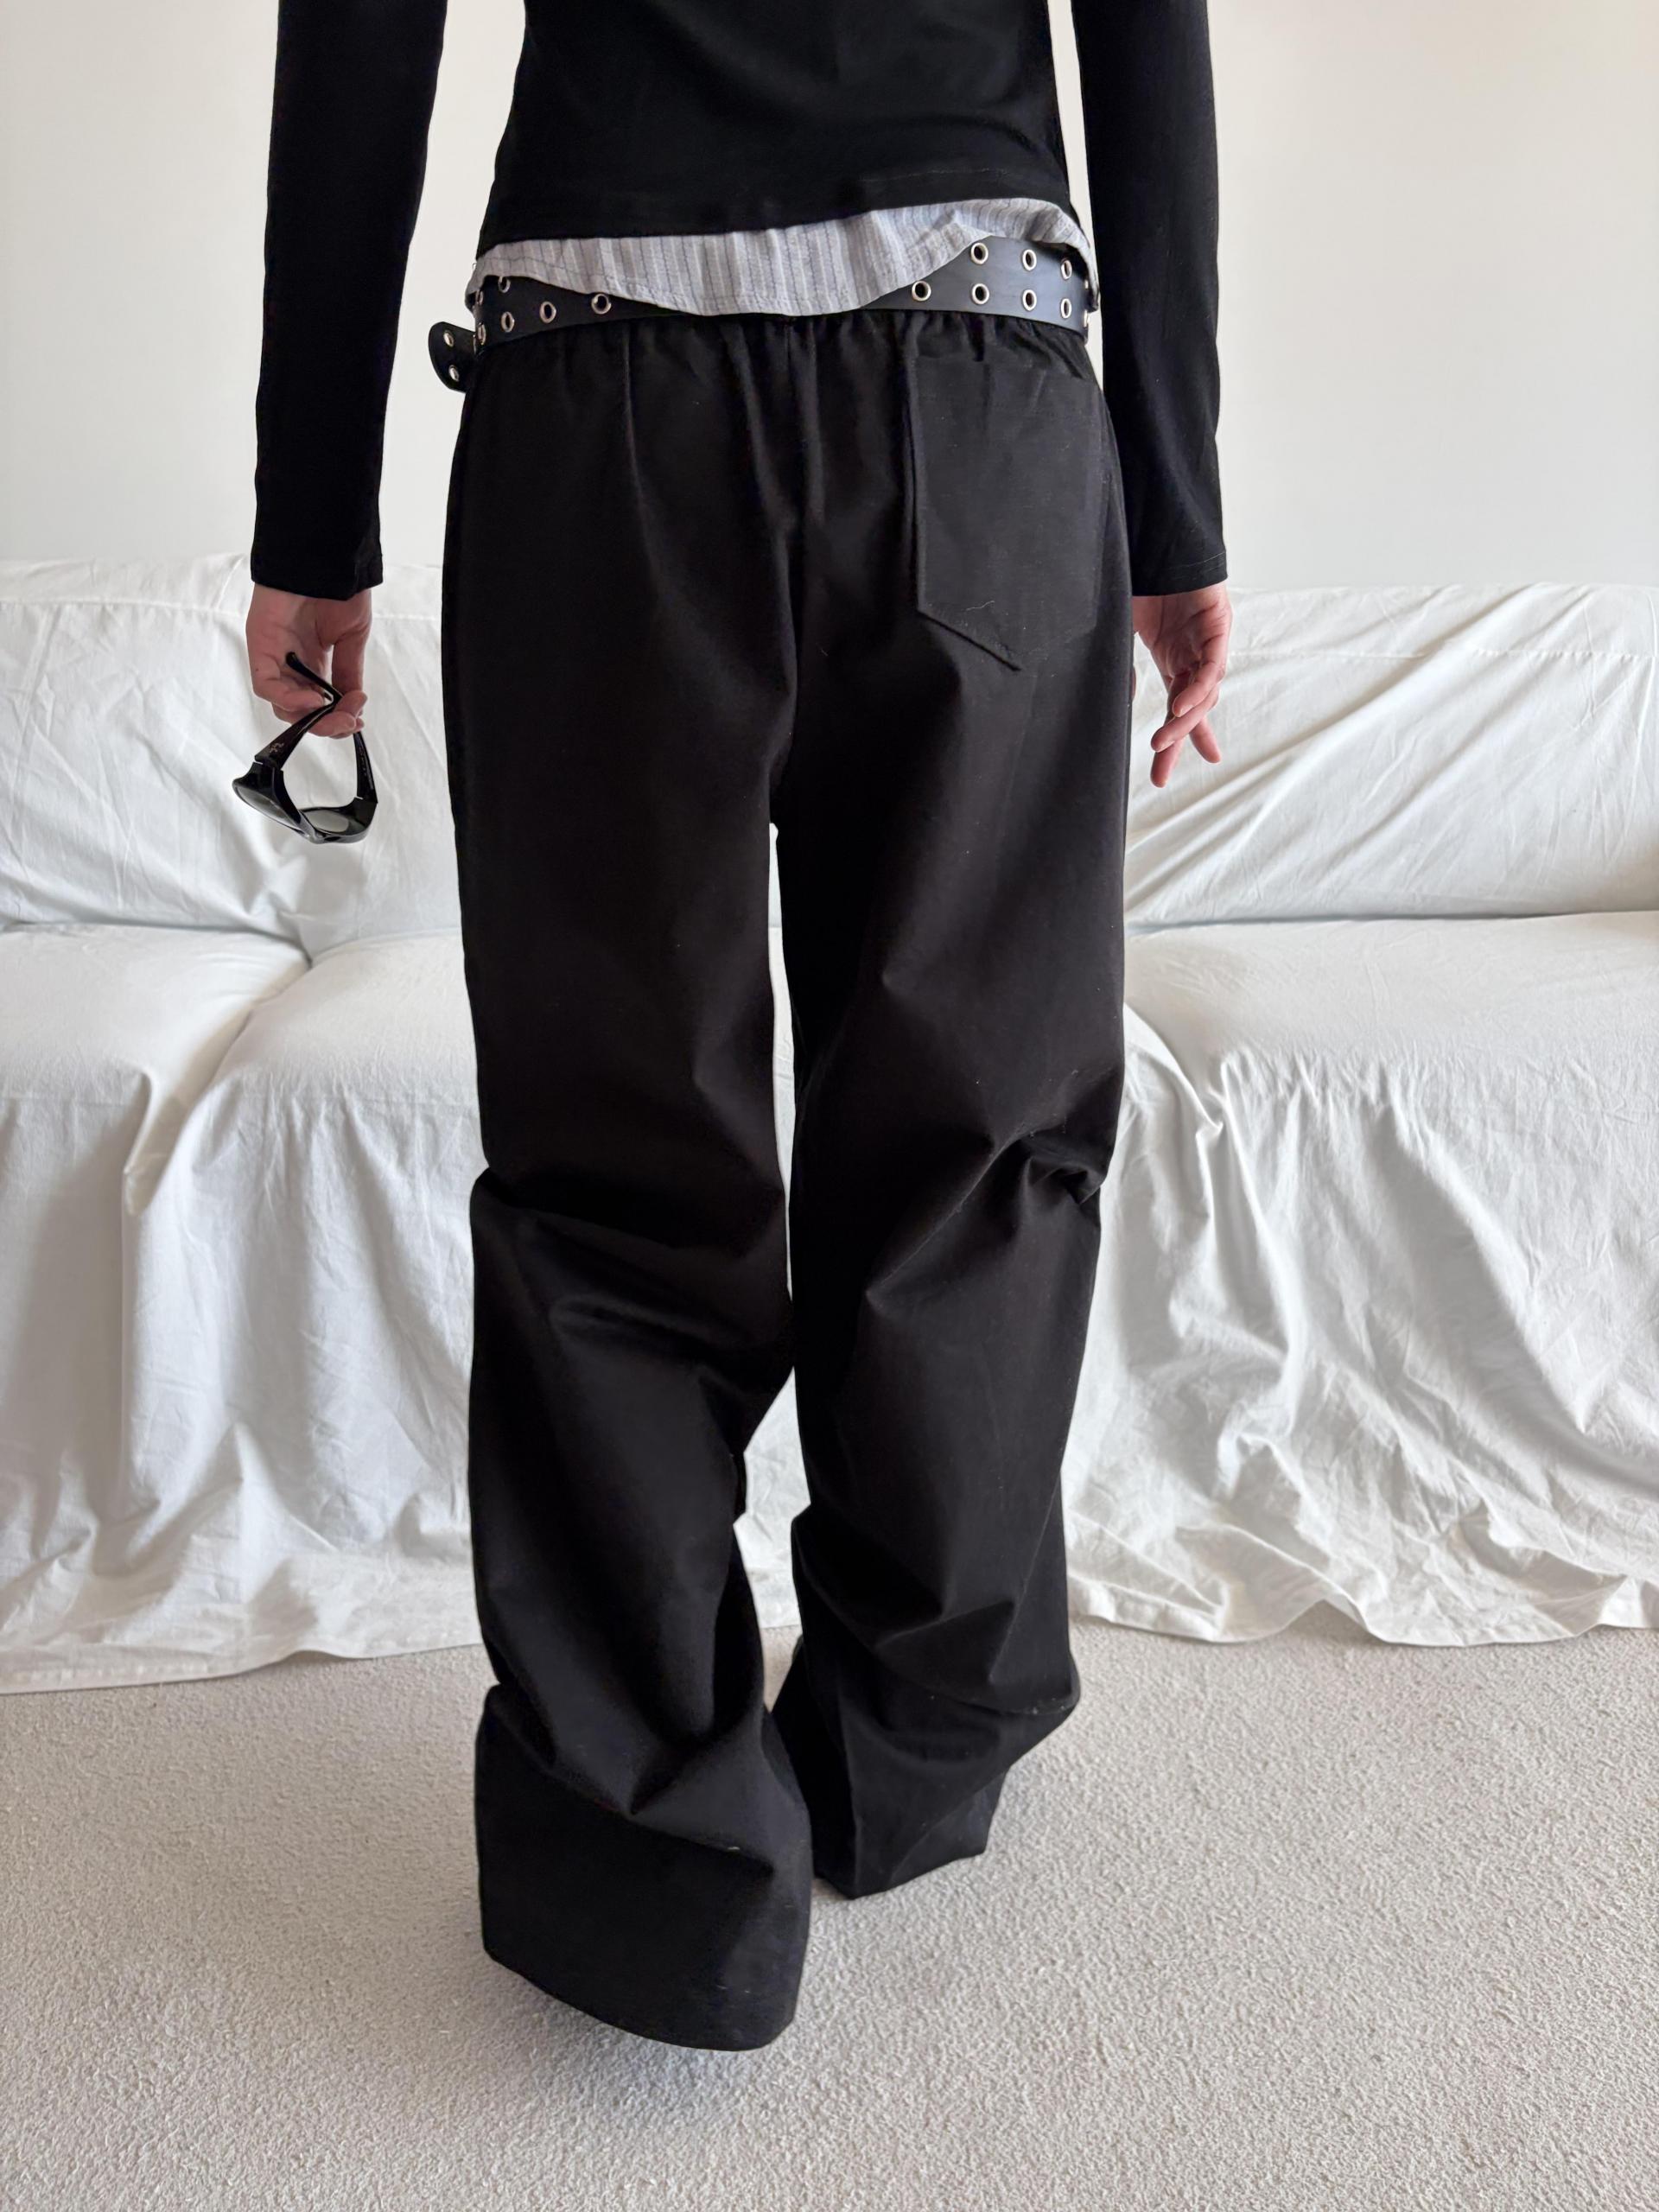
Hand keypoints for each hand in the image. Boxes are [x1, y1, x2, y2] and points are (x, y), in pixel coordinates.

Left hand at [245, 584, 371, 737]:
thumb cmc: (339, 588)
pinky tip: (315, 700)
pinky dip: (289, 699)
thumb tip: (351, 706)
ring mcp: (273, 655)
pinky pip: (266, 685)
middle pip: (299, 710)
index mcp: (312, 661)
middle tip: (350, 722)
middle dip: (326, 724)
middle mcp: (290, 663)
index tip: (357, 720)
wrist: (326, 556)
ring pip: (281, 704)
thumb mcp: (351, 638)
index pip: (317, 704)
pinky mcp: (260, 646)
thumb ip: (348, 673)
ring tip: (337, 715)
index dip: (336, 719)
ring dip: (311, 717)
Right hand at [1132, 583, 1230, 789]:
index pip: (1178, 706)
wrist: (1157, 539)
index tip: (1163, 775)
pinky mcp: (1218, 624)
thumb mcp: (1124, 628)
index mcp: (1175, 657)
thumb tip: (1119, 698)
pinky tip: (1183, 706)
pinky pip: (1211, 664)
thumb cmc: (1140, 577)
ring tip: (1163, 740)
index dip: (1176, 740)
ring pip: (1203, 691)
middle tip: (1161, 773)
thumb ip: (1124, 663)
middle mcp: (1195, 654)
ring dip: (1185, 719)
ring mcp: (1208, 640)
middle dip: (1178, 741)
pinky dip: (1199, 687)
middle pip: (1192, 707)